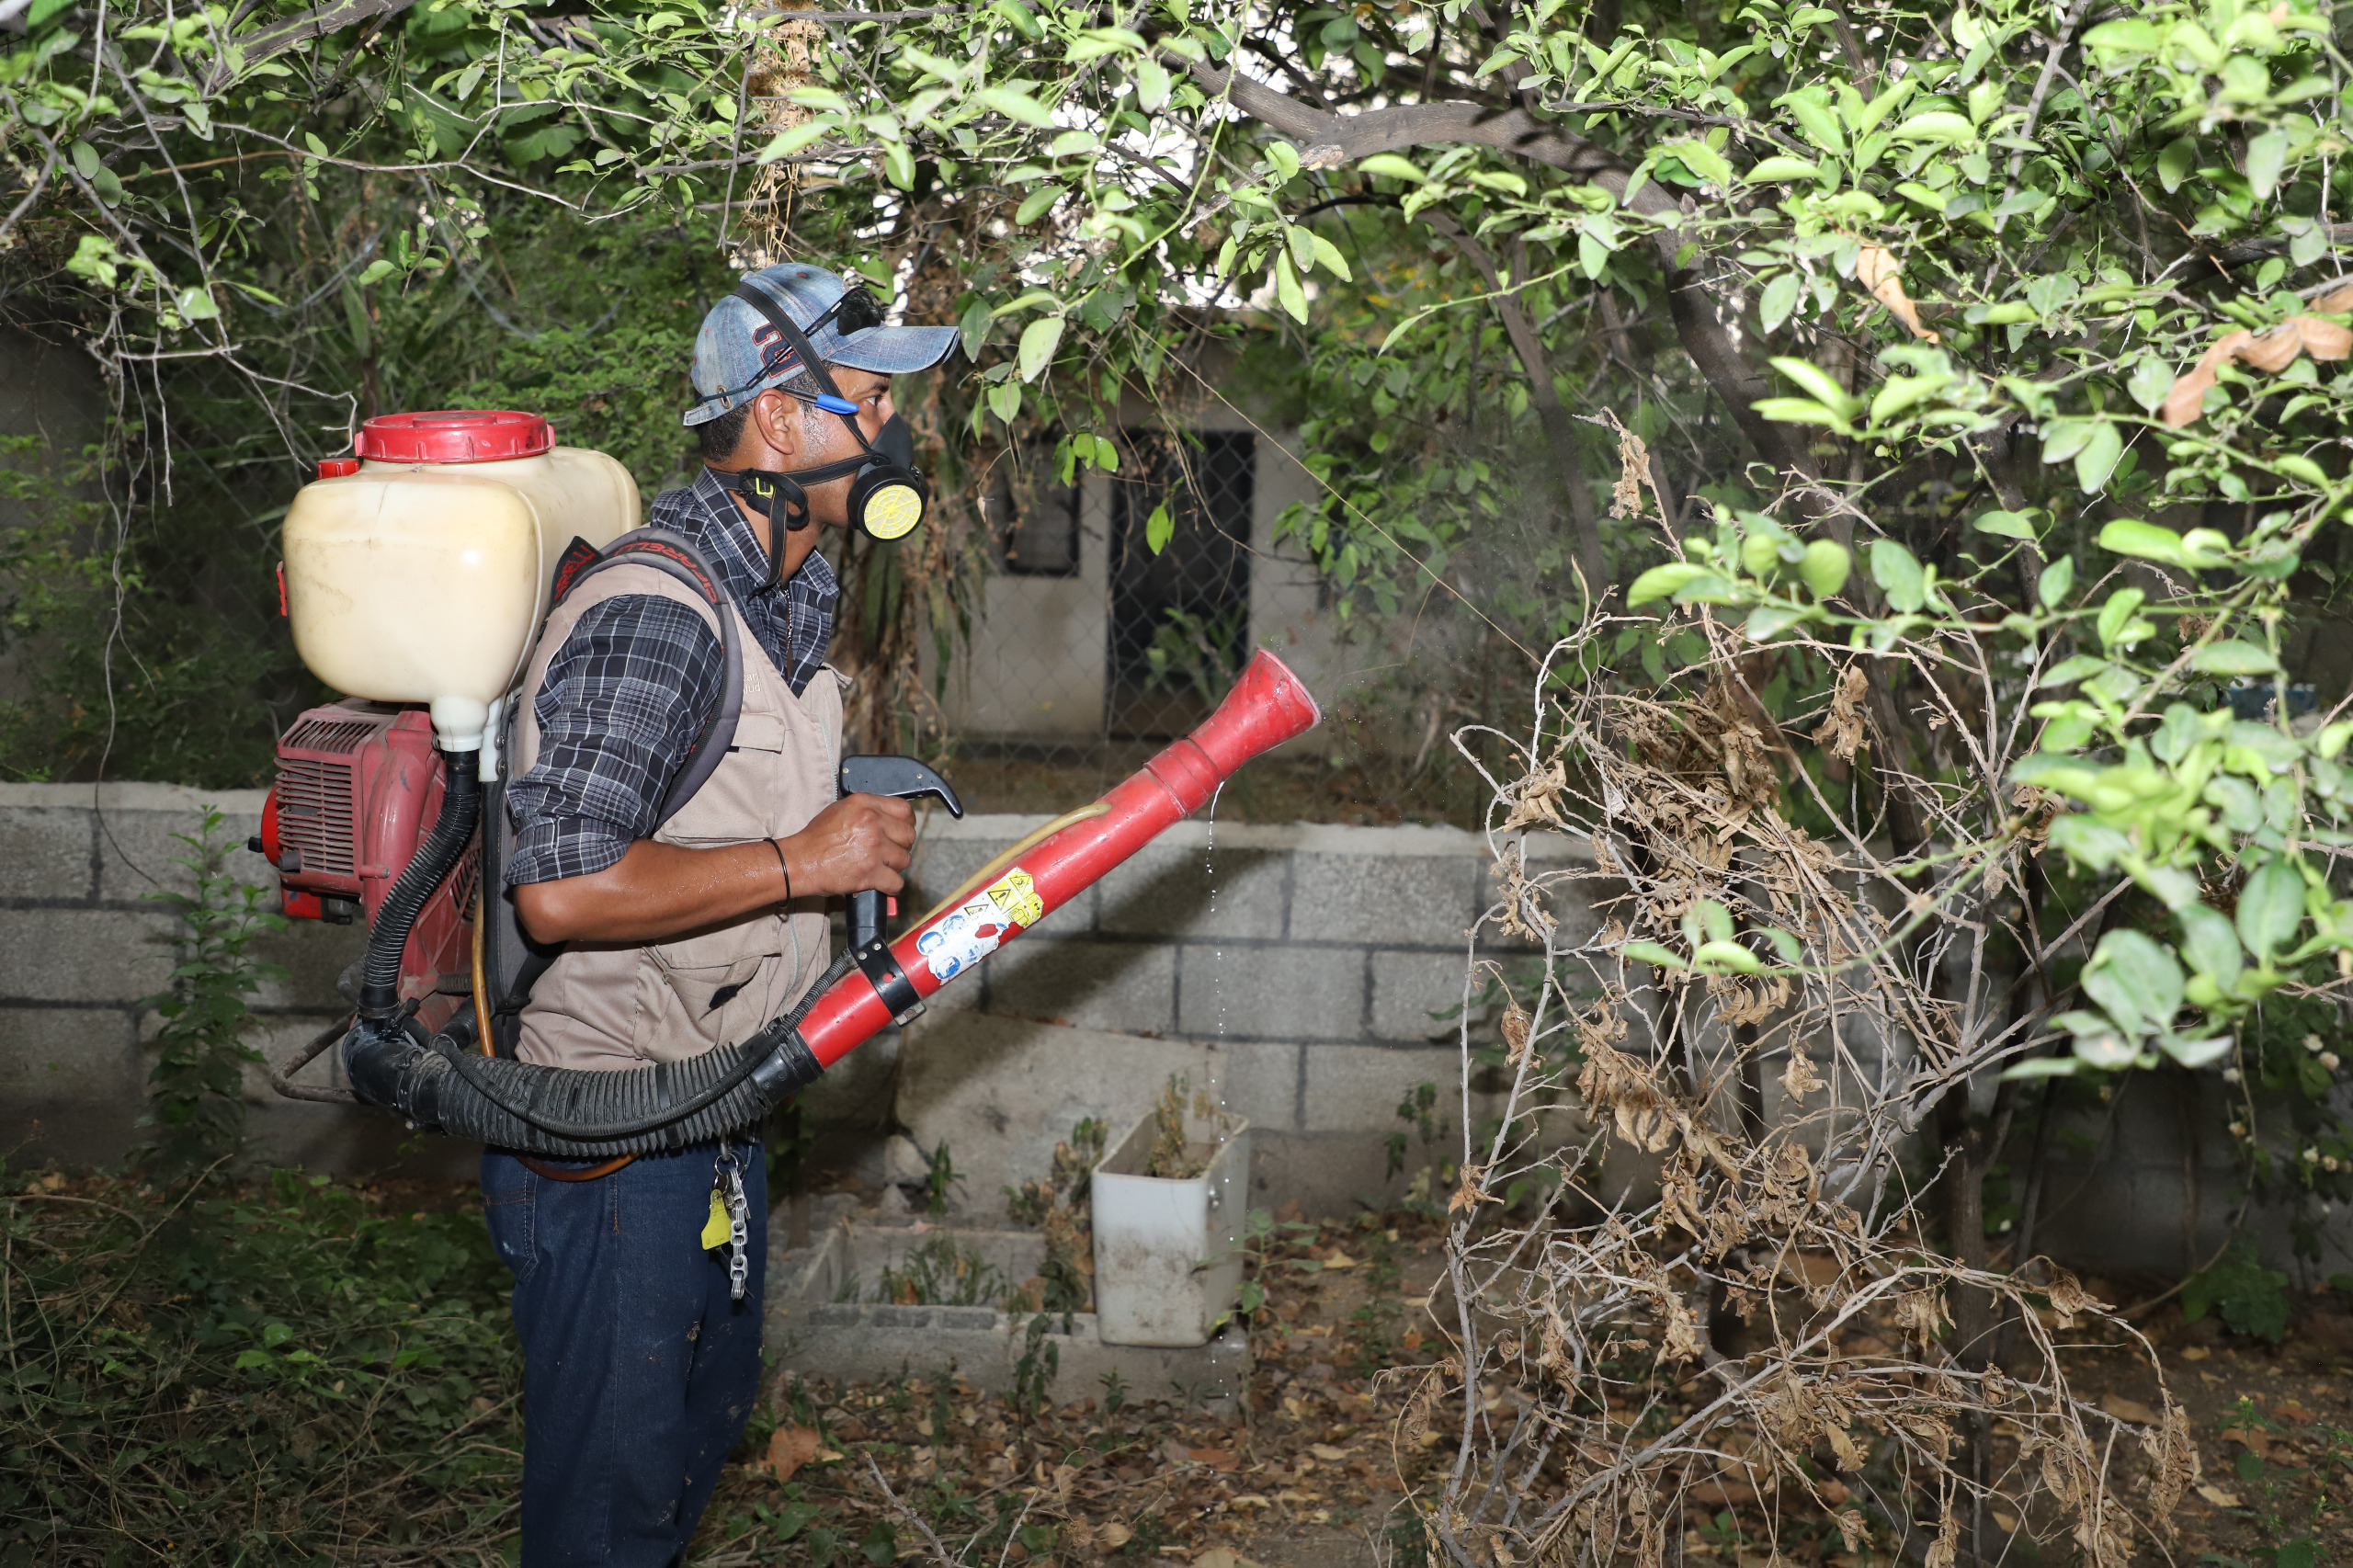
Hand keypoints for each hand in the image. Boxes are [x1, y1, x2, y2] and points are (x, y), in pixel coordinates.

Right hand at [779, 793, 916, 899]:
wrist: (800, 861)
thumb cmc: (816, 838)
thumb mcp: (840, 809)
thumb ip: (867, 808)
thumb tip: (889, 815)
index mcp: (865, 804)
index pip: (904, 810)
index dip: (907, 822)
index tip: (902, 830)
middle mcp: (872, 823)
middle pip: (908, 835)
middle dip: (901, 845)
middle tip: (889, 851)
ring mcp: (873, 848)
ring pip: (905, 859)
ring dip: (895, 865)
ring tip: (880, 865)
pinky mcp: (870, 872)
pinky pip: (897, 882)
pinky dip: (890, 885)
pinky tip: (881, 882)